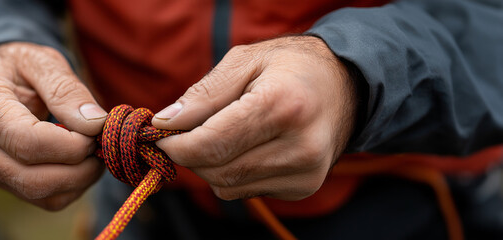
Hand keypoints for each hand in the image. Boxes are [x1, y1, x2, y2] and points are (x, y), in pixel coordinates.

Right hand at [0, 42, 106, 209]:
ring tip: (94, 151)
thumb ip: (67, 90)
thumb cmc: (19, 67)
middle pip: (32, 179)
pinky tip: (80, 162)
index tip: (97, 130)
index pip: (27, 142)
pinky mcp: (0, 182)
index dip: (70, 145)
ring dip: (79, 181)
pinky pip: (43, 199)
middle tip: (102, 145)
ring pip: (40, 195)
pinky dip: (72, 187)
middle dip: (80, 169)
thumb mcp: (43, 61)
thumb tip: (95, 124)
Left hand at [152, 36, 357, 200]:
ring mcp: (305, 173)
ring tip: (220, 134)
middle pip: (216, 170)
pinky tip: (247, 147)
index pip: (212, 144)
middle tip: (183, 133)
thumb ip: (203, 95)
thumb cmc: (288, 67)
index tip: (159, 135)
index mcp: (283, 106)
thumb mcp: (244, 61)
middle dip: (189, 155)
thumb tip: (165, 123)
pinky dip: (232, 173)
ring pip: (227, 186)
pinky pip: (245, 191)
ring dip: (209, 165)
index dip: (177, 145)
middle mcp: (300, 146)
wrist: (344, 86)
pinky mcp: (303, 187)